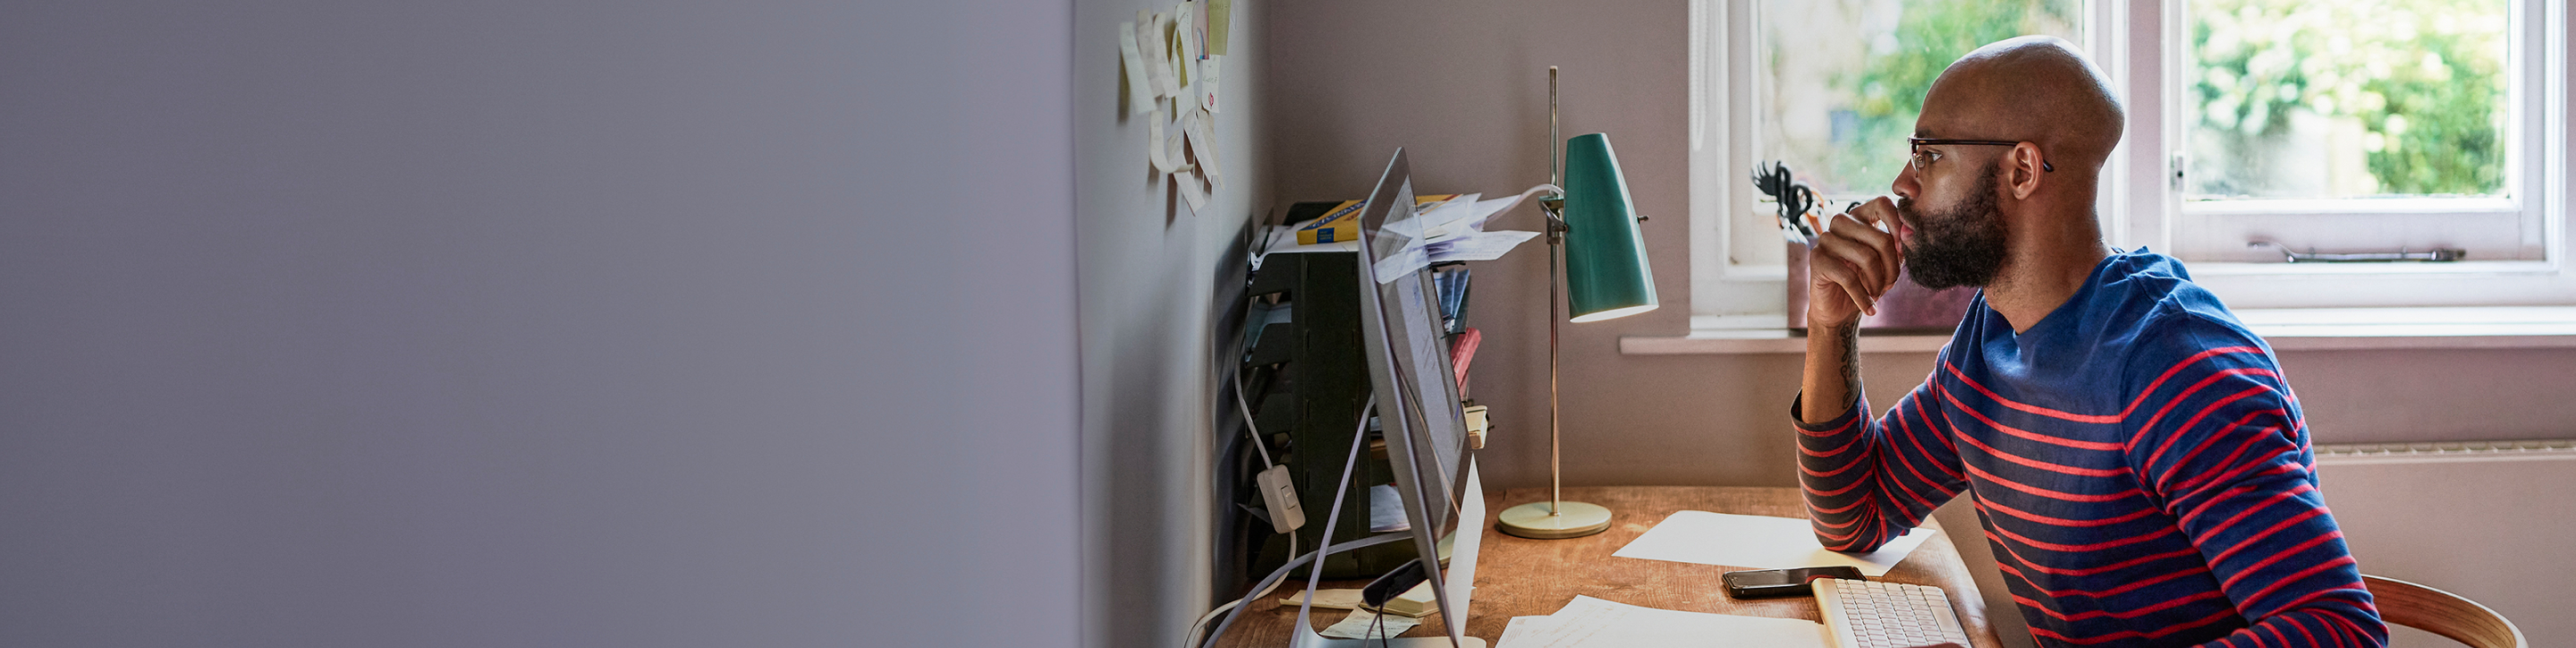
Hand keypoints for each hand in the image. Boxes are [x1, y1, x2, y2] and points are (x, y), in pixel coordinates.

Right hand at [1804, 197, 1904, 328]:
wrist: (1838, 311)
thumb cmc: (1864, 282)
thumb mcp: (1886, 263)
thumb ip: (1898, 247)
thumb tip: (1909, 235)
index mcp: (1859, 217)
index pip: (1882, 204)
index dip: (1898, 224)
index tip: (1904, 251)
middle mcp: (1841, 223)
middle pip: (1880, 238)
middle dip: (1892, 268)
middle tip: (1891, 285)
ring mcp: (1826, 239)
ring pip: (1867, 257)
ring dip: (1878, 283)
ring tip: (1878, 294)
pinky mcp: (1817, 259)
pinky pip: (1849, 278)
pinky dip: (1864, 298)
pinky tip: (1870, 309)